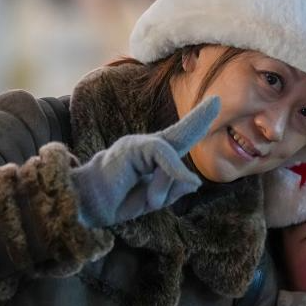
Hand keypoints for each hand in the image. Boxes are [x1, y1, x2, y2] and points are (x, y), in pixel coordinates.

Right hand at [72, 96, 219, 227]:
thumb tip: (194, 181)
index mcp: (151, 160)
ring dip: (165, 184)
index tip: (214, 106)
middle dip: (198, 119)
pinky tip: (162, 192)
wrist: (87, 203)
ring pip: (171, 156)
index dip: (196, 124)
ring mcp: (138, 144)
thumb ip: (172, 190)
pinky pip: (162, 156)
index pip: (179, 140)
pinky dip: (167, 174)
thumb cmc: (115, 201)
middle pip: (179, 134)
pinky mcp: (133, 147)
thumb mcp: (151, 200)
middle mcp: (146, 147)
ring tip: (150, 201)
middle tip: (217, 102)